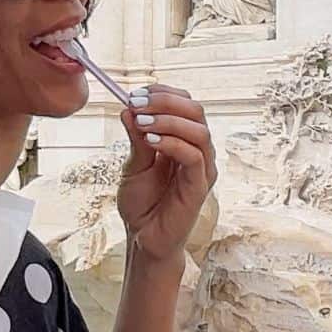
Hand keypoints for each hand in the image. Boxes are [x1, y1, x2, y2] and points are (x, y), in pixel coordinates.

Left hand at [115, 84, 215, 262]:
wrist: (143, 238)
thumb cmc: (142, 203)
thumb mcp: (134, 164)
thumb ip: (136, 138)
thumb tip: (128, 108)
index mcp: (184, 140)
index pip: (185, 104)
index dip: (162, 93)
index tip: (135, 93)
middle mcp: (198, 151)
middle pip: (196, 111)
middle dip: (165, 101)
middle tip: (137, 102)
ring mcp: (202, 168)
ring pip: (199, 130)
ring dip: (169, 119)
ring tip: (141, 122)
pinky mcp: (200, 186)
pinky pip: (194, 156)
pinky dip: (173, 142)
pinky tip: (151, 140)